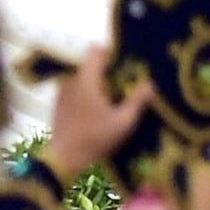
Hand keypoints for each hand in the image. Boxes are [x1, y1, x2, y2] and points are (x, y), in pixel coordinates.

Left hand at [46, 44, 153, 181]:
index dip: (112, 53)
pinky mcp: (59, 103)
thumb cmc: (96, 137)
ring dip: (99, 83)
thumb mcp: (123, 121)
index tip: (127, 62)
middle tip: (127, 83)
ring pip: (84, 78)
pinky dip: (89, 93)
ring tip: (116, 96)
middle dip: (109, 71)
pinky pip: (77, 89)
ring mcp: (62, 91)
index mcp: (86, 80)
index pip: (95, 52)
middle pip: (91, 65)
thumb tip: (150, 83)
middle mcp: (71, 80)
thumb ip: (137, 100)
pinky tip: (101, 107)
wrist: (65, 156)